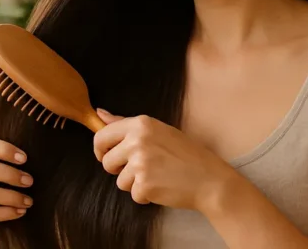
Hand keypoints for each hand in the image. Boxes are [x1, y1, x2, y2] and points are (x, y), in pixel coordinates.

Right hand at [0, 136, 33, 240]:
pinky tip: (21, 212)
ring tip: (29, 201)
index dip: (5, 149)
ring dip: (14, 196)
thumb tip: (39, 154)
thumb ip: (14, 163)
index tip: (25, 159)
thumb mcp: (6, 174)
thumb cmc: (6, 190)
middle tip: (30, 181)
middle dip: (12, 174)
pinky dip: (9, 212)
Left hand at [93, 109, 236, 210]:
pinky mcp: (144, 184)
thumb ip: (126, 124)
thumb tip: (99, 113)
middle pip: (107, 161)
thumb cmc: (186, 154)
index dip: (101, 150)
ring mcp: (140, 163)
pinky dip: (146, 195)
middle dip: (119, 170)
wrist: (208, 178)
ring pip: (120, 181)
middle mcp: (138, 140)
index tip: (109, 156)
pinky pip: (133, 194)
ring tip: (158, 176)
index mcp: (141, 124)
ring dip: (135, 183)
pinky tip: (163, 186)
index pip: (102, 135)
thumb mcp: (158, 131)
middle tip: (142, 168)